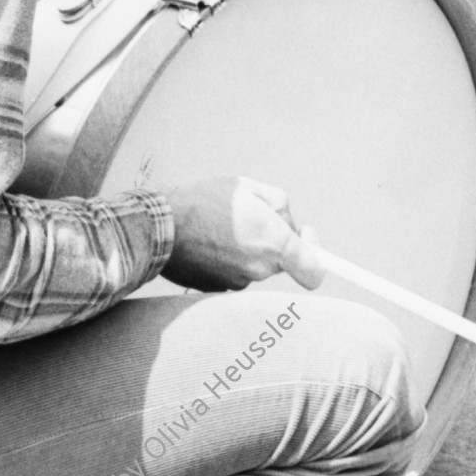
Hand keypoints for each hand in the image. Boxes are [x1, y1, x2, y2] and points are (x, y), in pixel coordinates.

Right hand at [162, 175, 325, 292]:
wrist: (158, 226)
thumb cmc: (203, 201)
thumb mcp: (247, 186)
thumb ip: (280, 204)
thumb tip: (287, 222)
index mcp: (275, 243)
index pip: (315, 271)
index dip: (317, 256)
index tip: (304, 236)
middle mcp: (260, 269)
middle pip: (280, 260)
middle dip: (271, 239)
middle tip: (247, 214)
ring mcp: (237, 282)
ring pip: (254, 265)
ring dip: (246, 247)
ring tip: (220, 224)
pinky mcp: (217, 288)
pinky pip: (232, 271)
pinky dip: (226, 258)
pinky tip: (207, 239)